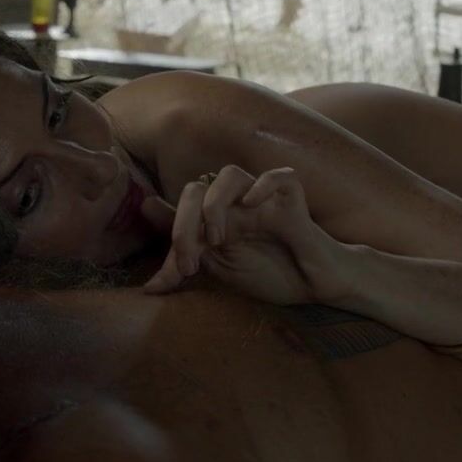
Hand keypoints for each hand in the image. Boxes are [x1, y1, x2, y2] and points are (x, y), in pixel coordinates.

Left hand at [141, 166, 357, 305]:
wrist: (314, 287)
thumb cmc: (270, 273)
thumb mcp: (219, 269)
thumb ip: (184, 256)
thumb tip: (146, 269)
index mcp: (215, 215)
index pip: (180, 206)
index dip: (172, 236)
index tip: (177, 276)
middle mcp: (235, 202)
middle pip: (196, 187)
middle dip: (184, 224)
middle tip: (192, 261)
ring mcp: (263, 199)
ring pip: (229, 174)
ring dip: (214, 204)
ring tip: (218, 238)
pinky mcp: (293, 202)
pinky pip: (280, 176)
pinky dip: (264, 184)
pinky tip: (253, 203)